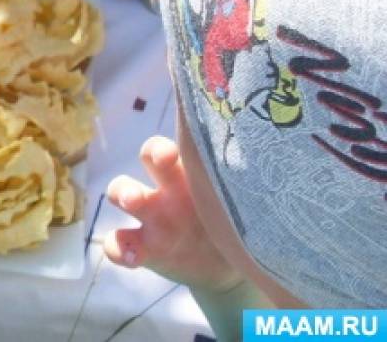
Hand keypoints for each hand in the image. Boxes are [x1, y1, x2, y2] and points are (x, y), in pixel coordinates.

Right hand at [102, 136, 242, 291]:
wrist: (233, 266)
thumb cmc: (237, 221)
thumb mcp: (242, 203)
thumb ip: (249, 185)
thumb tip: (291, 167)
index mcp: (193, 172)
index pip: (178, 143)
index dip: (168, 145)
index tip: (173, 152)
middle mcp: (169, 186)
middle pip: (148, 155)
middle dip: (151, 154)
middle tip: (160, 162)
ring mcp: (153, 216)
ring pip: (122, 190)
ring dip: (124, 192)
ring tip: (134, 203)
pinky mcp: (145, 247)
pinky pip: (118, 243)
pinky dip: (118, 249)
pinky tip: (132, 257)